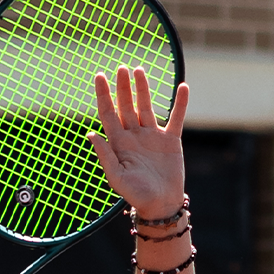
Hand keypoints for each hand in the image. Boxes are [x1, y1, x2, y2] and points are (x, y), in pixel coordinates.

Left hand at [86, 66, 189, 220]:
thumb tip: (91, 134)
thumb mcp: (116, 177)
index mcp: (119, 143)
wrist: (161, 205)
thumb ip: (105, 156)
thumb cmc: (136, 195)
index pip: (108, 113)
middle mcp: (134, 136)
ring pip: (146, 106)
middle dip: (122, 87)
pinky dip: (180, 103)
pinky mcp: (171, 140)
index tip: (99, 76)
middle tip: (121, 68)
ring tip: (139, 70)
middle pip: (126, 105)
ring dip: (143, 88)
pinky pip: (176, 117)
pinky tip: (182, 87)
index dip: (103, 95)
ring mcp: (152, 136)